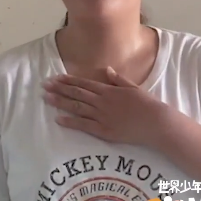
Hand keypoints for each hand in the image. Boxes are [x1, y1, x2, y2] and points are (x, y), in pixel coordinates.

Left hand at [42, 67, 173, 146]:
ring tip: (47, 98)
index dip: (69, 80)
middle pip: (76, 94)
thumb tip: (107, 69)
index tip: (56, 78)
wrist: (155, 122)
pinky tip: (58, 119)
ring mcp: (101, 116)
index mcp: (109, 90)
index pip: (84, 84)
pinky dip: (70, 122)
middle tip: (45, 86)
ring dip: (60, 102)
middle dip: (59, 89)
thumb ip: (118, 79)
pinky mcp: (103, 131)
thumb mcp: (133, 87)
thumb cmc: (147, 104)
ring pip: (77, 108)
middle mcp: (102, 102)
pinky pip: (83, 125)